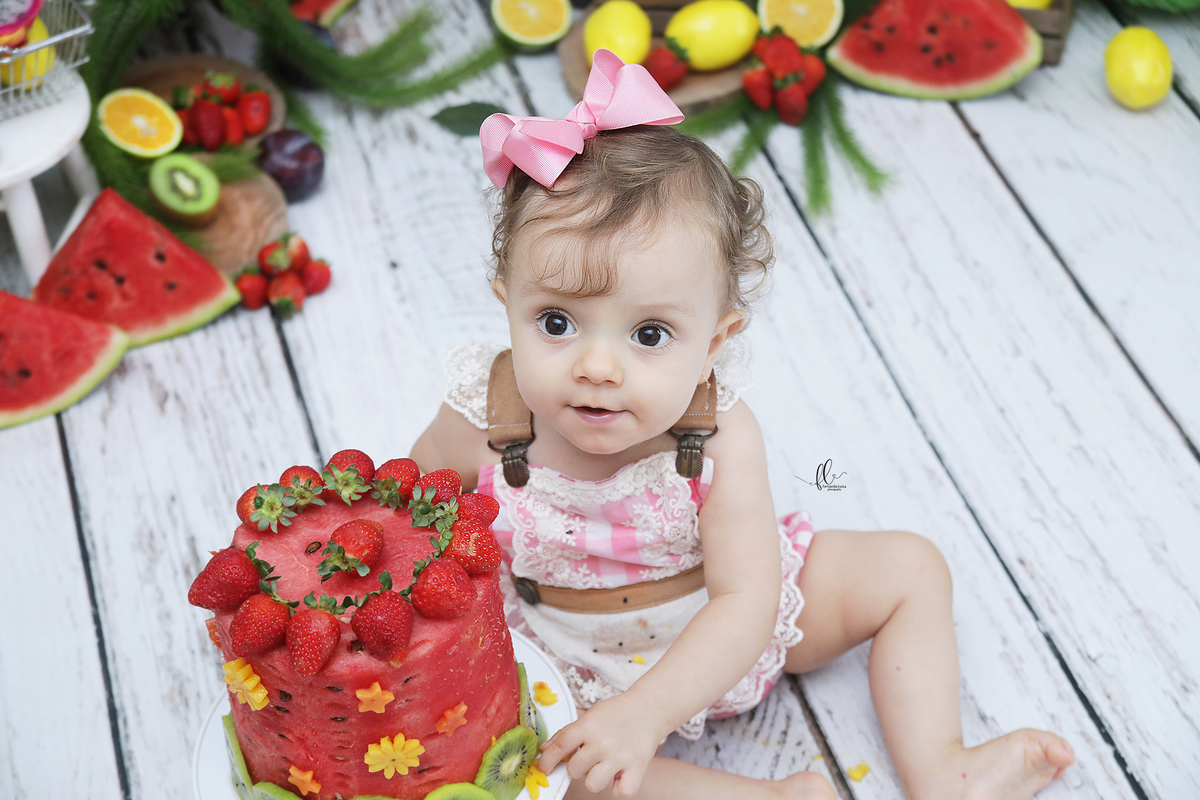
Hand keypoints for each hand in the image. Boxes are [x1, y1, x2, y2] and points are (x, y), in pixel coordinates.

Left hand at [538, 694, 663, 797]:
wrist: (649, 708)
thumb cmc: (617, 713)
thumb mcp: (590, 716)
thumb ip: (567, 733)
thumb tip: (546, 749)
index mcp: (588, 726)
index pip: (559, 747)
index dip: (547, 761)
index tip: (545, 769)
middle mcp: (602, 741)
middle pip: (574, 769)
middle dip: (577, 767)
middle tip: (589, 758)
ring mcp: (620, 756)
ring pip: (593, 784)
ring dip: (595, 779)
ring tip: (604, 767)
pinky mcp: (637, 767)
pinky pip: (621, 792)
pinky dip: (619, 788)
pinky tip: (619, 775)